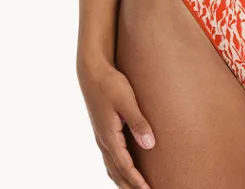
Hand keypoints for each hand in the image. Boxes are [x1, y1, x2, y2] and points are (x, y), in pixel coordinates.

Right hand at [77, 56, 155, 187]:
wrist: (92, 71)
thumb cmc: (111, 83)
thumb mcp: (126, 101)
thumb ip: (138, 122)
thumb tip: (150, 145)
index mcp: (109, 136)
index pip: (125, 166)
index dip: (137, 181)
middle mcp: (103, 140)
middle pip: (117, 172)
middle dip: (130, 186)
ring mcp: (101, 136)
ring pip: (112, 167)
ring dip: (123, 180)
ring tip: (135, 188)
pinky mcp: (102, 130)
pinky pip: (110, 157)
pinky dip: (117, 169)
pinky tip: (123, 169)